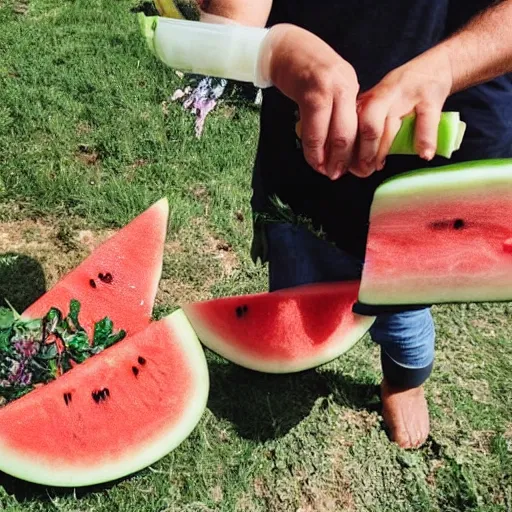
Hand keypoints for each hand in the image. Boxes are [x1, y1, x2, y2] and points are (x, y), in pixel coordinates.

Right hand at [268, 24, 359, 179]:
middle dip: (344, 160)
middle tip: (336, 174)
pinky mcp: (308, 94)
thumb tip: (342, 143)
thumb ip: (339, 108)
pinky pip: (312, 131)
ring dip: (326, 158)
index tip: (353, 167)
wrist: (283, 48)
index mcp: (352, 86)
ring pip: (332, 135)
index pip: (362, 126)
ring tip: (323, 170)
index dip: (358, 151)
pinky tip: (312, 158)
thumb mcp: (331, 84)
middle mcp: (345, 87)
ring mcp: (327, 89)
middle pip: (350, 133)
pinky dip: (312, 149)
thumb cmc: (306, 68)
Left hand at [351, 48, 452, 176]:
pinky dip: (425, 140)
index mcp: (369, 99)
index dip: (346, 148)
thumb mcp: (382, 107)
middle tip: (362, 171)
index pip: (351, 125)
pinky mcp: (430, 97)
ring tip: (378, 167)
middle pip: (367, 125)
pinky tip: (424, 155)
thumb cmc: (404, 96)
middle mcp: (384, 96)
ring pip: (390, 124)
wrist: (436, 67)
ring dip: (382, 150)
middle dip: (362, 152)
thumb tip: (352, 163)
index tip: (344, 167)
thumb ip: (368, 130)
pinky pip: (426, 121)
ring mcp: (407, 95)